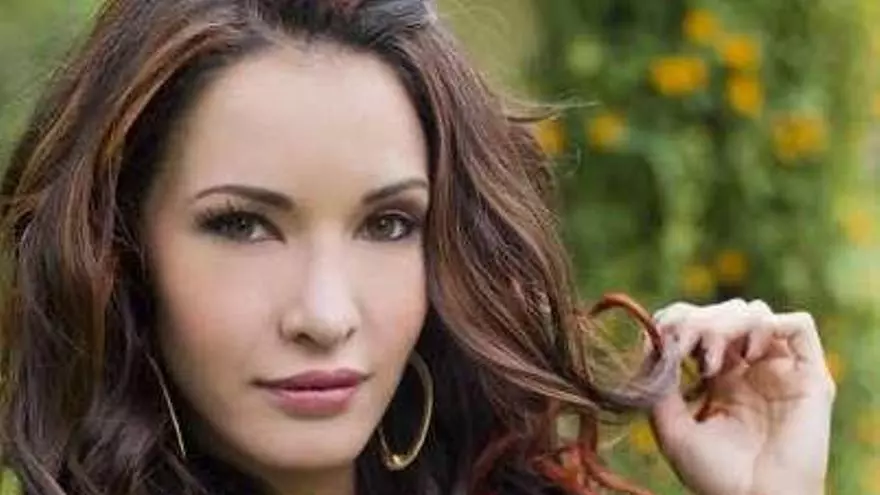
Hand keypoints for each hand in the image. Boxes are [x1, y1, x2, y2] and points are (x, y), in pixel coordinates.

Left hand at [648, 299, 834, 494]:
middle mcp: (749, 368)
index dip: (677, 319)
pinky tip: (748, 354)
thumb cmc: (715, 477)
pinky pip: (799, 324)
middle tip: (686, 352)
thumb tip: (650, 340)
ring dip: (726, 324)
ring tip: (714, 363)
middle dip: (697, 322)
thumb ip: (659, 385)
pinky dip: (769, 326)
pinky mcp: (809, 376)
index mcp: (717, 377)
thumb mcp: (671, 428)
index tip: (662, 340)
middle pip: (722, 311)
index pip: (697, 322)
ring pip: (754, 311)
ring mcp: (779, 369)